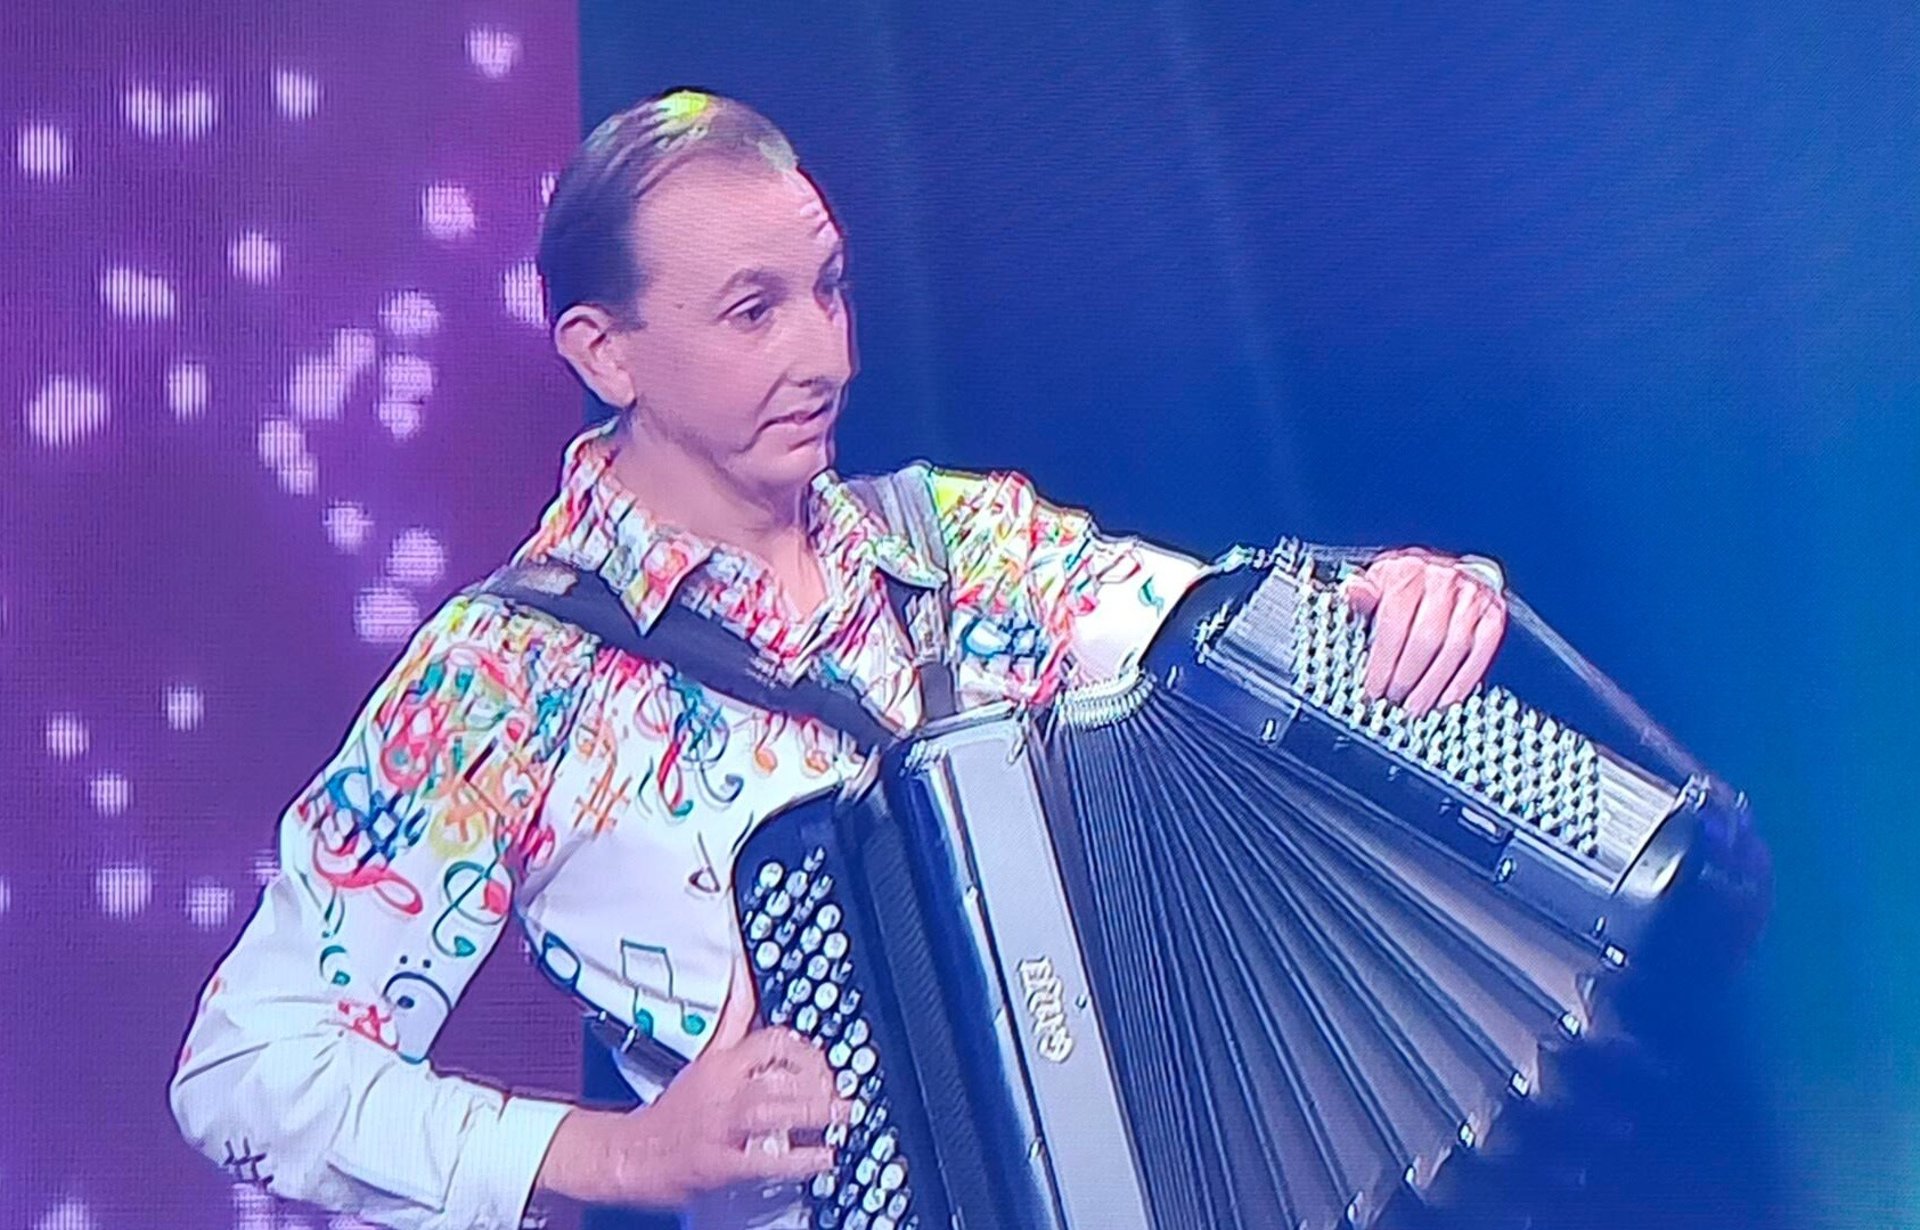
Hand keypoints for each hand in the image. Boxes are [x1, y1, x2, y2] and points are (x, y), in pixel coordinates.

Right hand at [537, 1027, 848, 1209]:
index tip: (828, 1061)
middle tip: (844, 1092)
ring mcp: (721, 1126)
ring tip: (842, 1115)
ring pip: (773, 1110)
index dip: (806, 1049)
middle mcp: (723, 1090)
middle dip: (818, 1082)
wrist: (632, 1154)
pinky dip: (799, 1160)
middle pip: (778, 1074)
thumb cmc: (676, 1109)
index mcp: (721, 1062)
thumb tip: (742, 972)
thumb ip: (732, 1017)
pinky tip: (823, 1158)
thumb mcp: (705, 1056)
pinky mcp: (719, 1163)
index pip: (771, 1039)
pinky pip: (766, 1160)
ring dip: (814, 1112)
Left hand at [1341, 547, 1506, 716]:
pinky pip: (1480, 653)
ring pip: (1453, 649)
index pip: (1395, 620)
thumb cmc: (1410, 585)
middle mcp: (1442, 581)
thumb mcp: (1379, 582)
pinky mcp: (1492, 616)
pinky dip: (1462, 681)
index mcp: (1408, 572)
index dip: (1384, 660)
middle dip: (1406, 676)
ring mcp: (1471, 599)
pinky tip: (1445, 701)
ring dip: (1432, 684)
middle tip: (1392, 702)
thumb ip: (1363, 594)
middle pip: (1425, 638)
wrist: (1452, 573)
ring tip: (1415, 707)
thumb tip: (1352, 592)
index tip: (1373, 687)